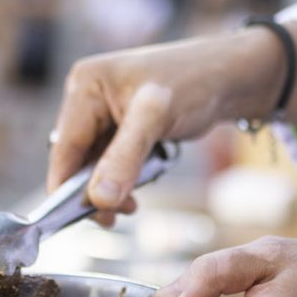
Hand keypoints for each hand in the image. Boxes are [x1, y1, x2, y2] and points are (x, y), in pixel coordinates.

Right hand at [49, 30, 296, 220]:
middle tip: (115, 217)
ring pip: (93, 163)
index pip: (65, 146)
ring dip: (108, 189)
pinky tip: (134, 194)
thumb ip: (124, 159)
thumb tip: (97, 199)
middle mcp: (89, 96)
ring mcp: (104, 111)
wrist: (232, 76)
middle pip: (76, 158)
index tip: (73, 220)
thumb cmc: (195, 83)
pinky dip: (120, 180)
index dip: (65, 186)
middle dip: (92, 190)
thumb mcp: (155, 119)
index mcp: (85, 85)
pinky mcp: (122, 125)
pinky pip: (110, 160)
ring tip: (131, 207)